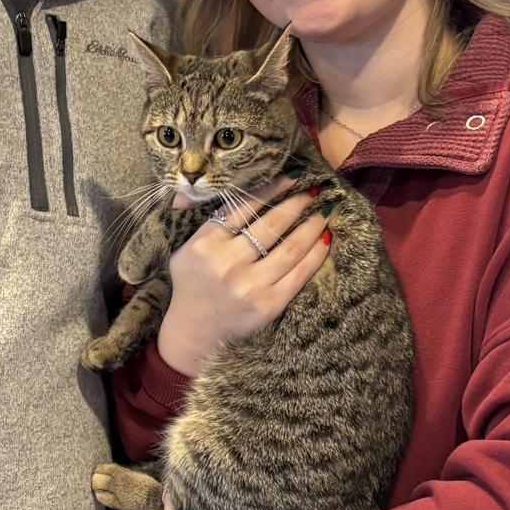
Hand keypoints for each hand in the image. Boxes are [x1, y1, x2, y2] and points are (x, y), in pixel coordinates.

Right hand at [157, 180, 330, 375]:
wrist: (194, 331)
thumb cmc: (192, 284)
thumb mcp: (184, 250)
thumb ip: (198, 219)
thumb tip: (210, 186)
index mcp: (206, 244)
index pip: (244, 208)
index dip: (271, 190)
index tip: (291, 177)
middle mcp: (227, 263)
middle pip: (271, 225)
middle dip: (297, 203)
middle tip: (314, 189)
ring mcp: (249, 285)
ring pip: (290, 248)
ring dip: (312, 225)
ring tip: (325, 210)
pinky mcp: (268, 305)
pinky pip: (300, 274)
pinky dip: (316, 254)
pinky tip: (325, 239)